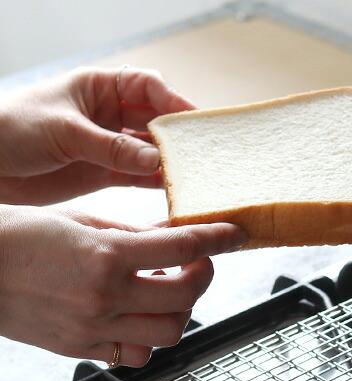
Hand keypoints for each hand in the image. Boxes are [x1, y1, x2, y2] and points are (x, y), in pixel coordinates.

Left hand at [0, 67, 193, 204]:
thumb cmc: (11, 131)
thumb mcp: (64, 132)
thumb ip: (111, 147)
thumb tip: (154, 159)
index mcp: (96, 88)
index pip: (146, 86)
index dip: (173, 99)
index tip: (193, 121)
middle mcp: (107, 114)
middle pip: (155, 119)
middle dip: (178, 136)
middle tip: (202, 154)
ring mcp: (108, 145)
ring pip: (151, 151)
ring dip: (171, 163)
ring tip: (194, 178)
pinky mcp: (104, 173)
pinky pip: (139, 177)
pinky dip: (157, 184)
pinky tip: (174, 194)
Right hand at [0, 206, 246, 365]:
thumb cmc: (18, 236)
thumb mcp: (81, 221)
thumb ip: (133, 235)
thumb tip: (173, 238)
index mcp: (106, 256)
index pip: (182, 247)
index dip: (217, 239)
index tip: (234, 235)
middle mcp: (106, 296)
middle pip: (186, 297)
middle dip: (200, 278)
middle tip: (194, 265)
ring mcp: (95, 329)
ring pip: (169, 333)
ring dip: (180, 312)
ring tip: (166, 293)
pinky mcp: (82, 350)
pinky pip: (135, 356)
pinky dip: (147, 339)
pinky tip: (138, 319)